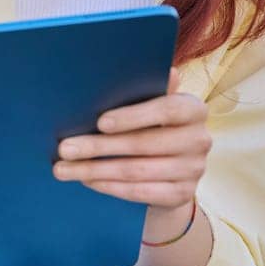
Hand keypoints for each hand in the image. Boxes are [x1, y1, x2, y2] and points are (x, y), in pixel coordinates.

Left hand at [52, 69, 210, 209]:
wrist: (172, 169)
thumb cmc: (151, 124)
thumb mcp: (150, 104)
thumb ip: (147, 90)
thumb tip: (163, 70)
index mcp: (194, 109)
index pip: (167, 109)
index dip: (133, 116)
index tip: (99, 122)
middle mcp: (200, 139)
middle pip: (144, 144)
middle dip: (98, 147)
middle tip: (64, 149)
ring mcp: (193, 170)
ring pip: (137, 171)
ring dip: (95, 170)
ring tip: (65, 168)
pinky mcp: (182, 194)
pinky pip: (141, 193)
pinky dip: (111, 187)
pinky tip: (88, 181)